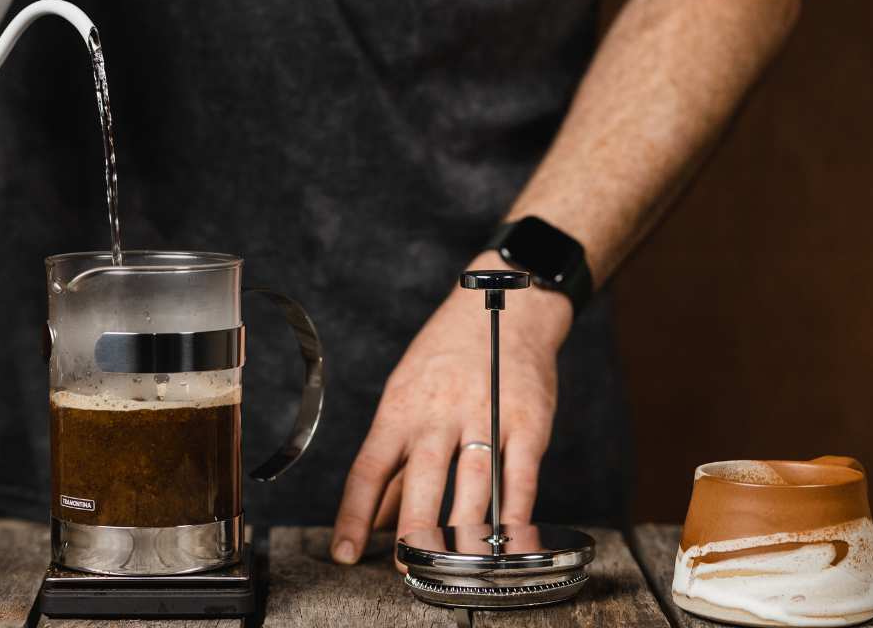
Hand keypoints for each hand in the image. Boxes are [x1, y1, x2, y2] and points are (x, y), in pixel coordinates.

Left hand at [329, 251, 573, 567]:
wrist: (503, 309)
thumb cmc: (446, 358)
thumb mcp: (406, 397)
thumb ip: (396, 463)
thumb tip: (376, 518)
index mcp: (400, 409)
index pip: (369, 468)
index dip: (354, 514)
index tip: (345, 552)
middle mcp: (439, 413)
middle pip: (422, 478)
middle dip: (412, 527)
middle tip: (406, 563)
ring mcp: (485, 416)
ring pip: (473, 481)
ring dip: (462, 527)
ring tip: (453, 563)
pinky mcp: (527, 422)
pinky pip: (520, 474)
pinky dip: (515, 512)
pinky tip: (508, 538)